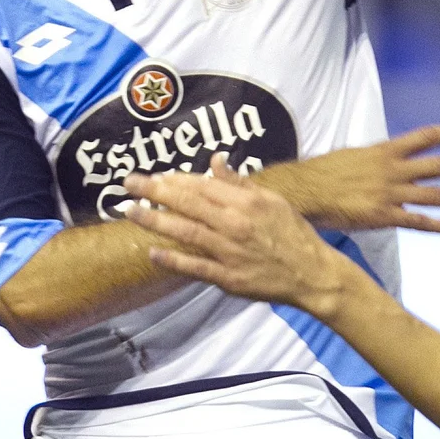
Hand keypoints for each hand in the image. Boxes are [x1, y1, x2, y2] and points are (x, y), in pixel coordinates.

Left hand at [125, 155, 353, 315]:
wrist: (312, 274)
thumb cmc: (292, 233)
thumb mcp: (271, 200)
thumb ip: (239, 182)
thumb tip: (215, 161)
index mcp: (246, 202)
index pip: (203, 185)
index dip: (176, 180)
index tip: (155, 176)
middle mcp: (235, 224)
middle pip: (188, 204)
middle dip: (154, 192)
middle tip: (128, 183)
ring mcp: (229, 252)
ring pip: (186, 232)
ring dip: (155, 221)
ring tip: (130, 211)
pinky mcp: (228, 277)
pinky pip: (195, 267)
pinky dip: (173, 259)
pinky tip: (152, 251)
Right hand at [258, 121, 439, 233]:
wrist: (305, 191)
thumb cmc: (324, 173)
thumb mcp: (354, 156)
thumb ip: (376, 161)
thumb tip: (387, 163)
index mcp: (385, 151)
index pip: (426, 136)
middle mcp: (393, 169)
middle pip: (437, 166)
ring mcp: (390, 193)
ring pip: (433, 195)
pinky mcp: (384, 215)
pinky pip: (418, 221)